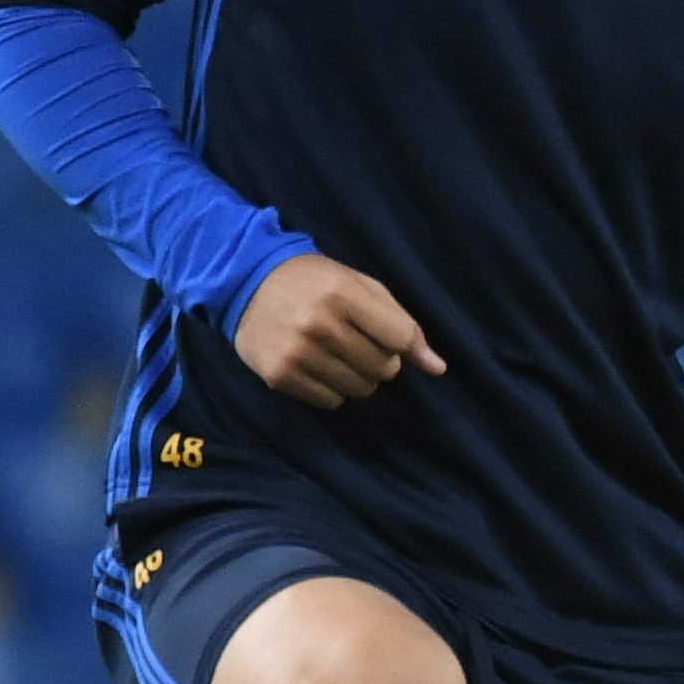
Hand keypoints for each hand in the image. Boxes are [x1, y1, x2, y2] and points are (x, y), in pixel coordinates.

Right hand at [232, 252, 442, 409]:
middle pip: (384, 370)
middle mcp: (319, 325)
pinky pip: (330, 402)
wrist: (246, 282)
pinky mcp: (279, 376)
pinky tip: (316, 365)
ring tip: (336, 354)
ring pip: (360, 390)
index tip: (389, 339)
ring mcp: (297, 353)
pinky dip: (331, 389)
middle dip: (380, 361)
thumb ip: (402, 324)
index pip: (400, 339)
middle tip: (356, 342)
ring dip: (357, 377)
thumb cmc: (314, 282)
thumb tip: (438, 368)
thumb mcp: (361, 287)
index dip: (402, 345)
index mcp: (343, 295)